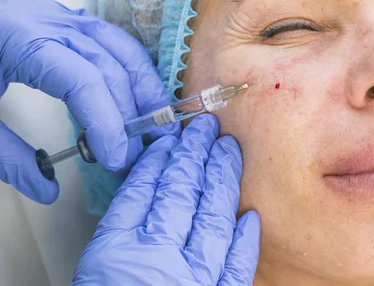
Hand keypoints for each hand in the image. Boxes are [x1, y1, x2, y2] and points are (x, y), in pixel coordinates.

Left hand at [0, 0, 178, 203]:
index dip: (108, 122)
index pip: (84, 81)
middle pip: (112, 66)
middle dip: (131, 112)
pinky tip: (139, 96)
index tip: (115, 158)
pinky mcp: (71, 21)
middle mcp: (53, 22)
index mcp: (24, 40)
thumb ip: (8, 156)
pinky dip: (133, 71)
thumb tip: (48, 190)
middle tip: (139, 153)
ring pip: (123, 48)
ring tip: (156, 124)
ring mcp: (65, 16)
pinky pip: (115, 43)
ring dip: (144, 88)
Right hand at [72, 114, 260, 285]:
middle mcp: (158, 264)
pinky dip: (244, 238)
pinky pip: (236, 266)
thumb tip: (149, 190)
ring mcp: (192, 282)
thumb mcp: (98, 270)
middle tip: (205, 129)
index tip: (170, 140)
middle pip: (181, 194)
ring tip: (228, 151)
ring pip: (212, 217)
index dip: (159, 160)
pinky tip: (249, 215)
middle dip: (195, 156)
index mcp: (118, 255)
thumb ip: (123, 233)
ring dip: (222, 179)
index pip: (144, 191)